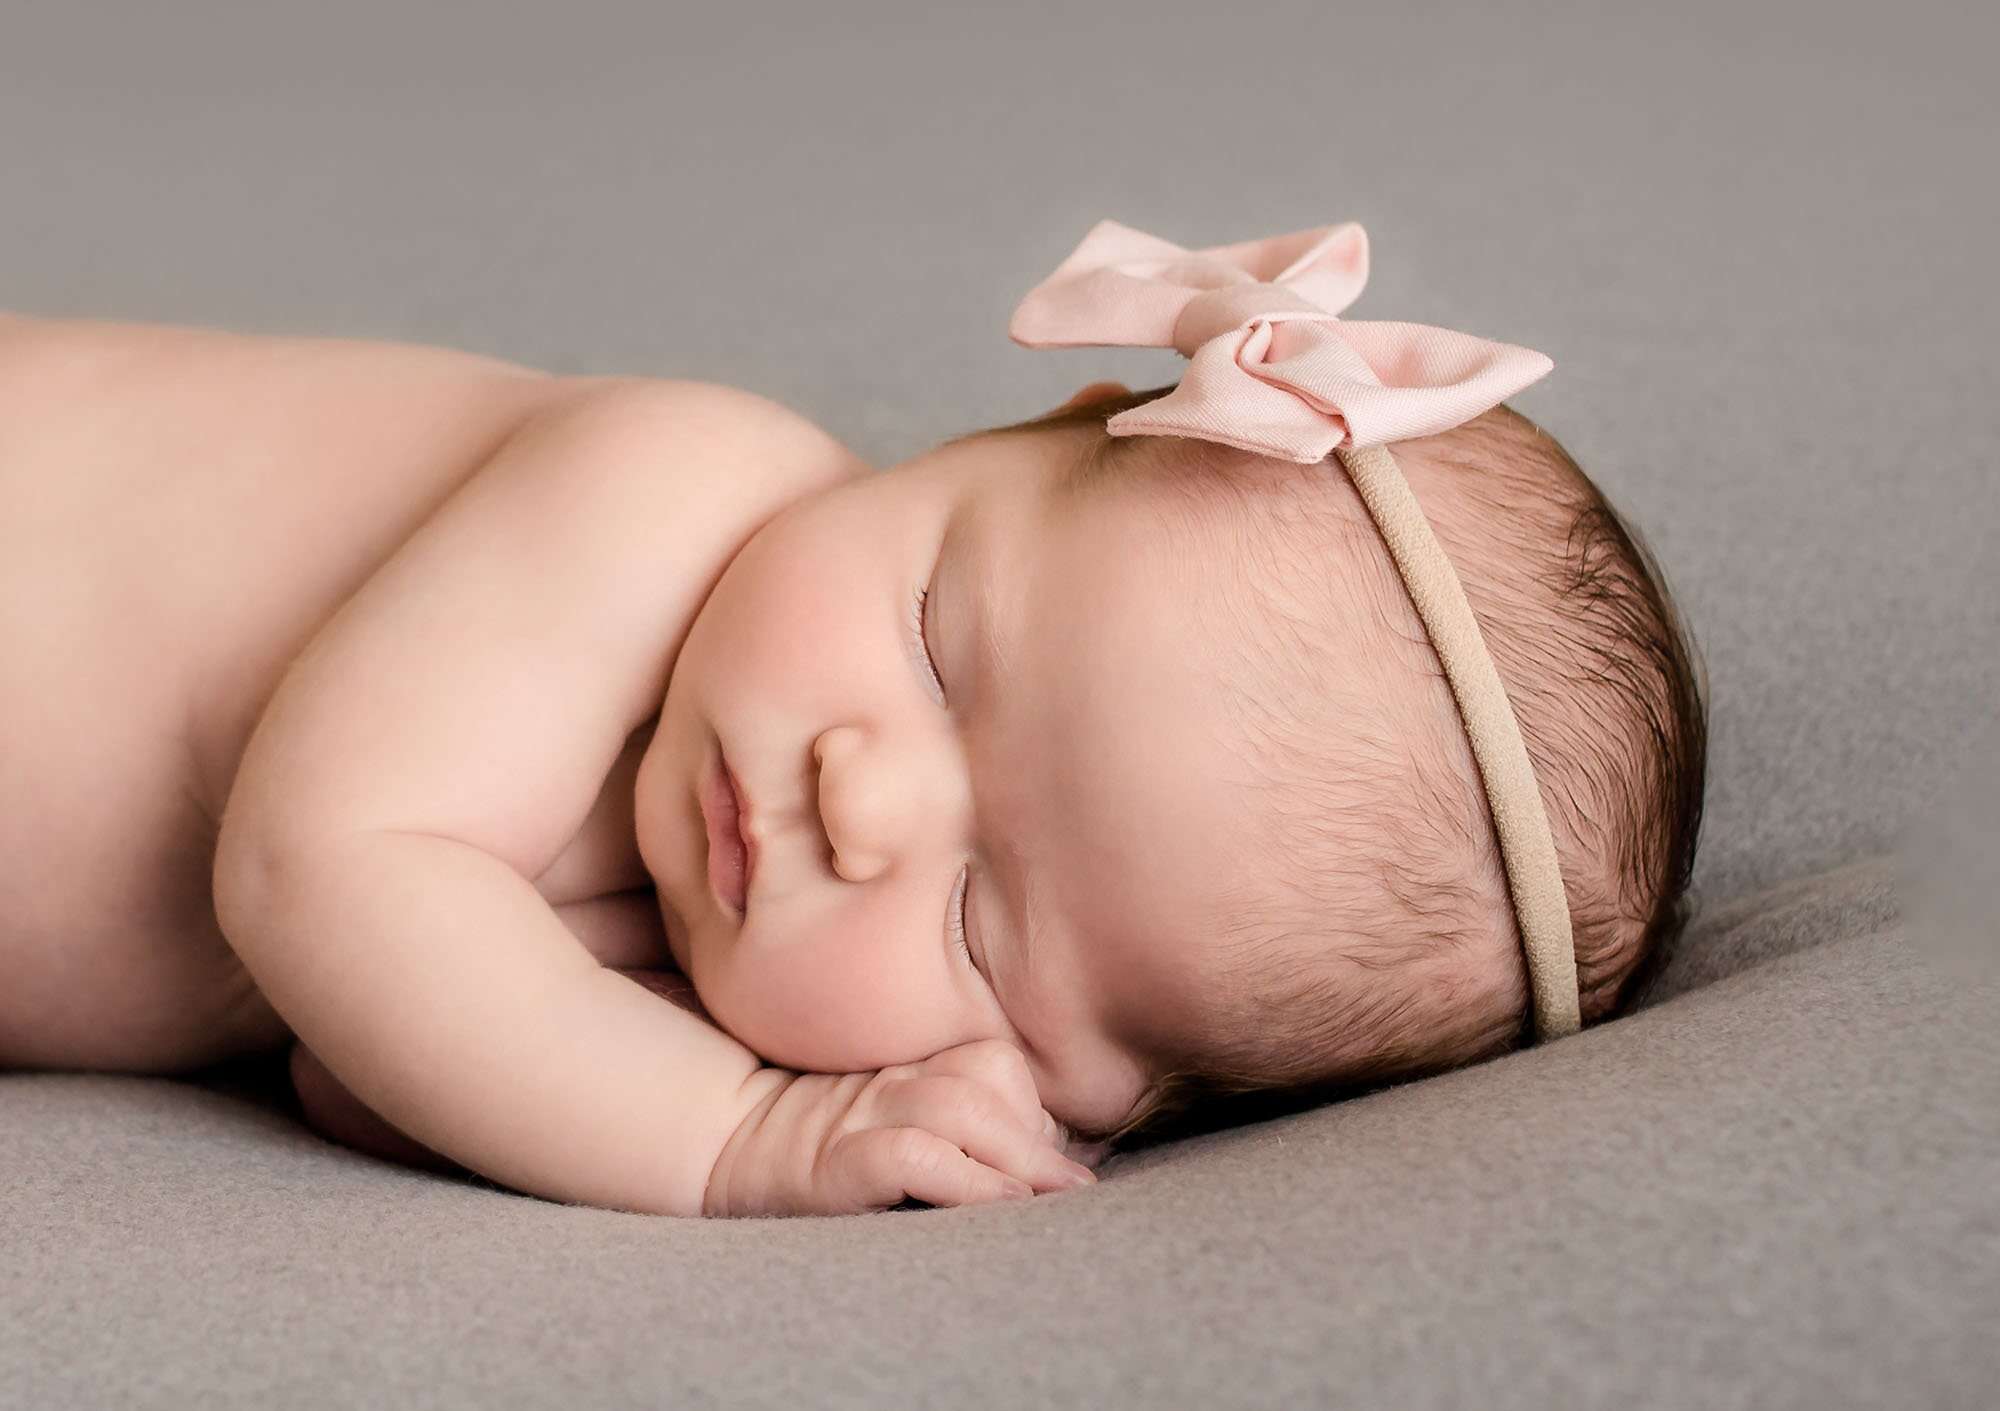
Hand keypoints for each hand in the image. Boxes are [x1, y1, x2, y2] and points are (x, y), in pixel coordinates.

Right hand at [702, 1039, 1099, 1216]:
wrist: (720, 1150)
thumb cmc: (822, 1151)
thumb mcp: (893, 1121)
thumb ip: (957, 1121)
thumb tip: (1044, 1150)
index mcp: (908, 1066)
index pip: (991, 1061)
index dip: (1030, 1105)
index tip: (1058, 1154)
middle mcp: (889, 1081)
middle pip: (987, 1078)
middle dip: (1037, 1135)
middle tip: (1074, 1187)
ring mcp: (859, 1116)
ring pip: (961, 1110)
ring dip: (1019, 1155)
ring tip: (1054, 1196)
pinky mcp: (836, 1161)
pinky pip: (915, 1156)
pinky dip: (968, 1179)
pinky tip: (1002, 1203)